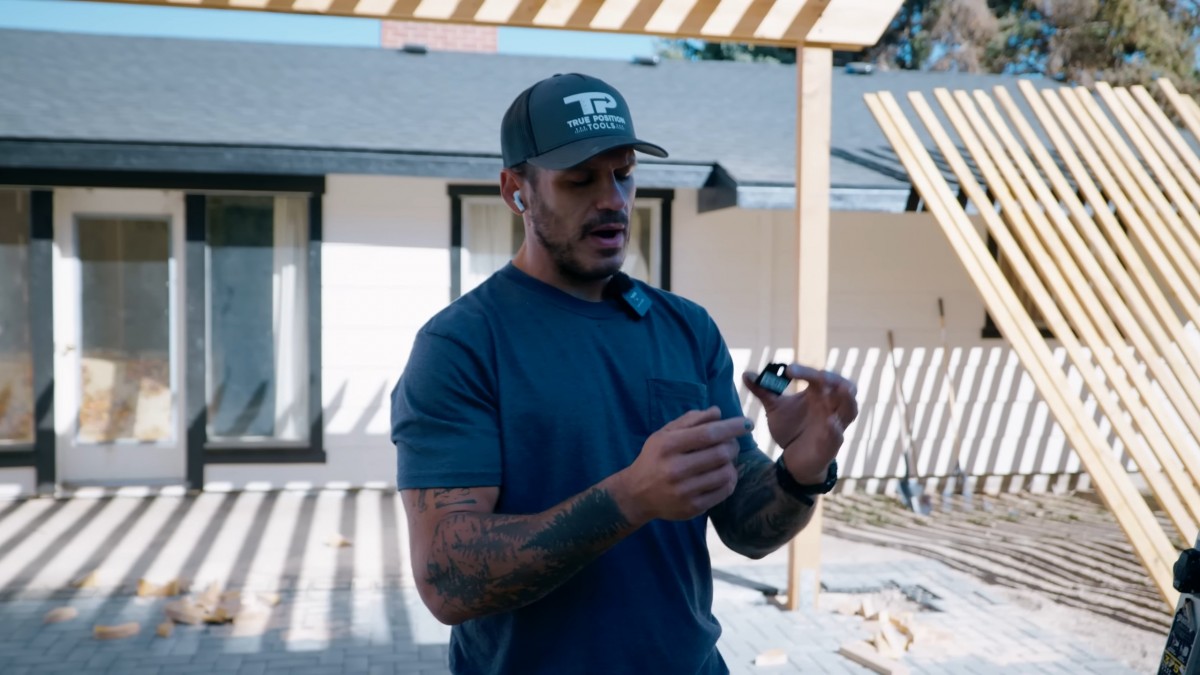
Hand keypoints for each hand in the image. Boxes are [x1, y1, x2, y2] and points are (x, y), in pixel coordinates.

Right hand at [613, 407, 751, 524]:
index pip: (708, 434)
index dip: (731, 427)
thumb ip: (690, 420)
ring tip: (724, 459)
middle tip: (731, 443)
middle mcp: (675, 469)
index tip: (747, 423)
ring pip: (726, 473)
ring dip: (731, 463)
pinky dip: (730, 480)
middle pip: (721, 453)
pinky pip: (724, 491)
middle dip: (733, 445)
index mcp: (667, 446)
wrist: (636, 494)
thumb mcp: (664, 434)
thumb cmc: (654, 458)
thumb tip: (718, 412)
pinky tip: (723, 474)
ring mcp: (684, 491)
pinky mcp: (692, 508)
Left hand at [742, 365, 857, 484]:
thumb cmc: (790, 429)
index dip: (805, 371)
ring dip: (847, 399)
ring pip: (850, 410)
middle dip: (834, 379)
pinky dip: (836, 429)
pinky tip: (830, 423)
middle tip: (820, 375)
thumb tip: (746, 373)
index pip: (818, 376)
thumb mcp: (774, 409)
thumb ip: (763, 391)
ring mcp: (834, 426)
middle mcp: (830, 407)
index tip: (787, 370)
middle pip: (843, 387)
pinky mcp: (831, 445)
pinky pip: (838, 436)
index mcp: (818, 394)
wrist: (793, 460)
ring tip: (842, 390)